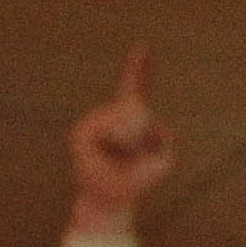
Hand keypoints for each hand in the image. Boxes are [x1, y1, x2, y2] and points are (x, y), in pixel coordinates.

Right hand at [69, 49, 171, 232]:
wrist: (112, 198)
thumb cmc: (138, 180)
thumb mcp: (163, 159)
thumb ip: (163, 136)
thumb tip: (140, 116)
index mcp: (129, 119)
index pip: (135, 89)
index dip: (140, 69)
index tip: (144, 48)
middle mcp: (109, 115)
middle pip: (134, 107)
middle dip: (144, 132)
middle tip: (134, 154)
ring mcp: (94, 122)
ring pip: (121, 118)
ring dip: (130, 141)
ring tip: (121, 157)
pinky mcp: (82, 132)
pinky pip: (105, 128)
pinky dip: (115, 142)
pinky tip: (108, 154)